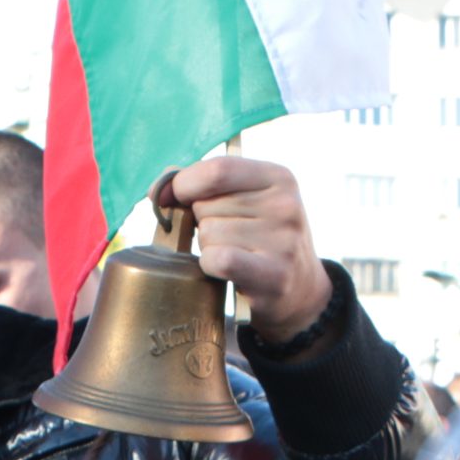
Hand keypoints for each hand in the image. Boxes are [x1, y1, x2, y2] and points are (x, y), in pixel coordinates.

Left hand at [160, 157, 331, 341]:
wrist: (300, 290)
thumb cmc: (259, 239)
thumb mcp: (245, 201)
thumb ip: (203, 185)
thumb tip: (159, 191)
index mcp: (278, 177)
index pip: (216, 170)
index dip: (184, 184)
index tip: (172, 198)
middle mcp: (285, 205)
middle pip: (207, 205)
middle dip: (203, 222)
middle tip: (229, 237)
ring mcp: (283, 240)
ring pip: (208, 233)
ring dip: (209, 247)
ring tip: (234, 254)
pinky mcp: (274, 274)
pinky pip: (218, 259)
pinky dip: (210, 265)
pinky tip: (225, 269)